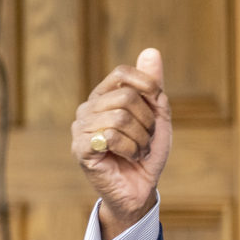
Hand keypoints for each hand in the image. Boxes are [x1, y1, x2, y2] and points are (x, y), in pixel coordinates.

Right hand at [71, 48, 171, 239]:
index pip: (121, 73)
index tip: (158, 101)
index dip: (146, 84)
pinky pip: (111, 136)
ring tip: (138, 151)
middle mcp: (87, 108)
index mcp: (103, 97)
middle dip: (147, 121)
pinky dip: (131, 149)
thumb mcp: (157, 116)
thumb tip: (151, 50)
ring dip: (141, 139)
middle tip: (146, 139)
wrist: (140, 189)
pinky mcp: (81, 148)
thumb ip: (153, 86)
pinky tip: (130, 158)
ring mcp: (80, 128)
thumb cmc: (146, 153)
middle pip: (126, 97)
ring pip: (121, 117)